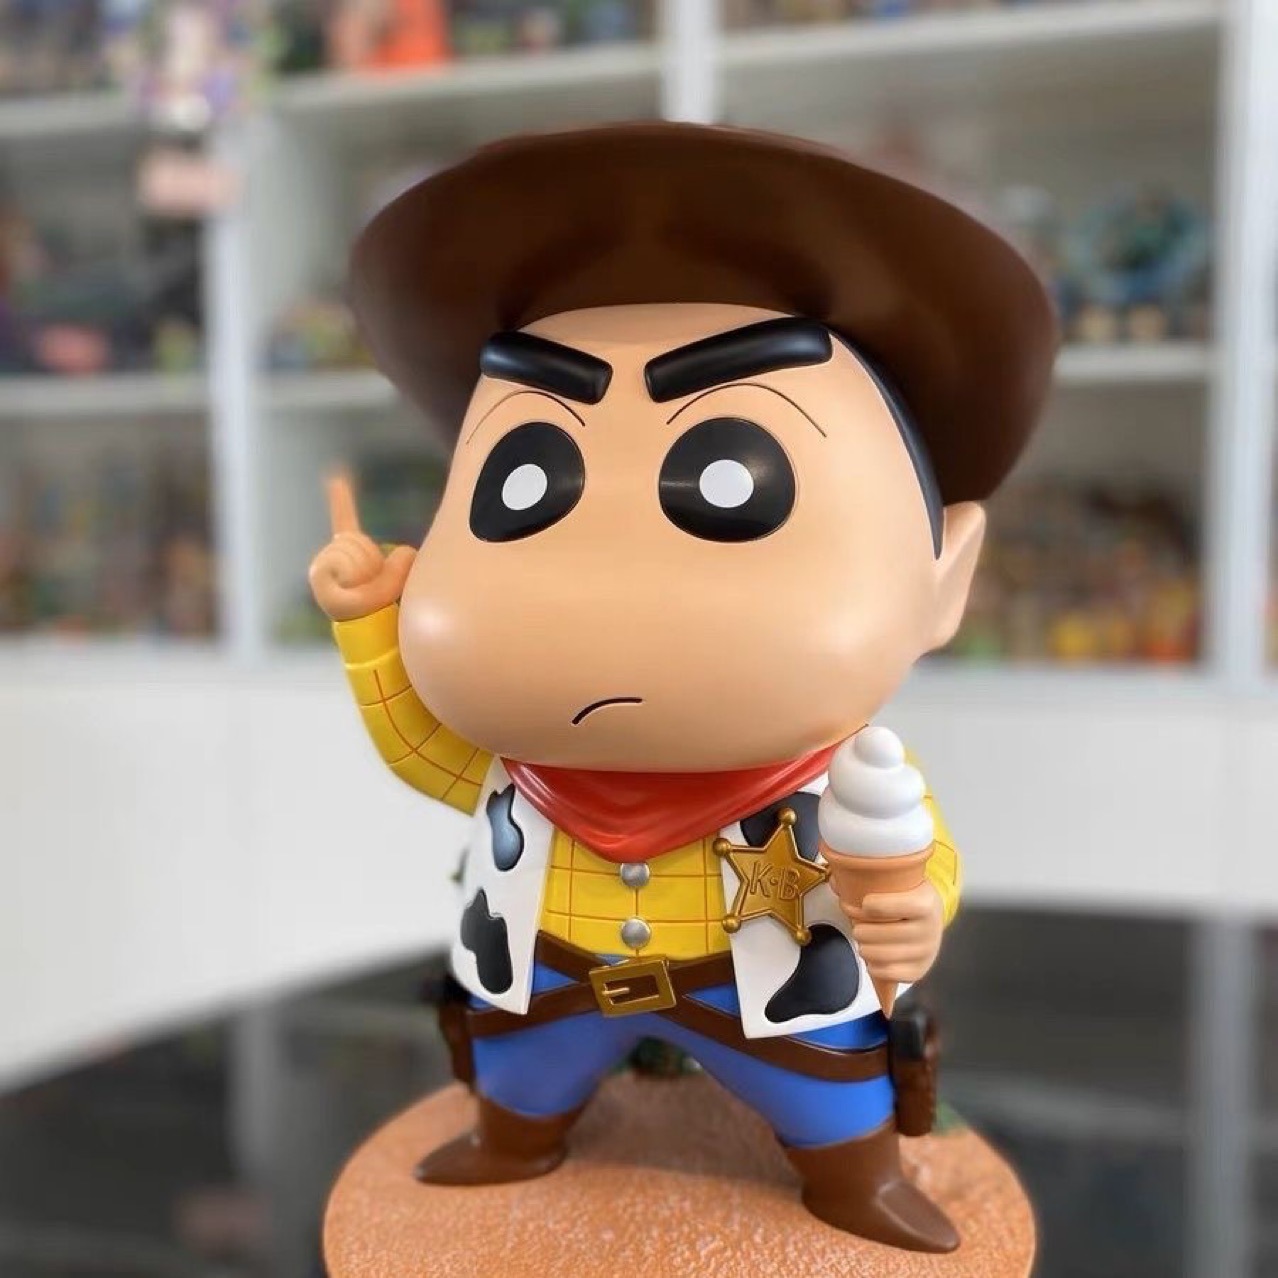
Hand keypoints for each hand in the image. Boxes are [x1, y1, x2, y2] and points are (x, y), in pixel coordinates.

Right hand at [308, 472, 416, 620]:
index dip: (341, 500)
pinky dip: (344, 572)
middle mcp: (332, 553)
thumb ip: (403, 563)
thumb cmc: (382, 603)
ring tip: (361, 587)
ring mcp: (322, 564)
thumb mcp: (398, 577)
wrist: (369, 623)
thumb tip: (406, 551)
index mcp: (350, 550)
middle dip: (370, 559)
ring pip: (349, 549)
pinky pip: (334, 560)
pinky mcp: (318, 573)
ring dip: (363, 569)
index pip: (345, 520)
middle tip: (370, 581)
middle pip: (355, 539)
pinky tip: (343, 582)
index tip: (336, 477)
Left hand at [843, 881, 943, 985]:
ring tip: (863, 939)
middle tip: (857, 925)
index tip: (864, 903)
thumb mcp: (897, 883)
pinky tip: (872, 954)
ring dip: (864, 947)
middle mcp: (930, 928)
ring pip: (881, 954)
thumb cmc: (905, 897)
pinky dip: (873, 966)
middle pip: (883, 933)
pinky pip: (887, 973)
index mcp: (925, 901)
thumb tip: (835, 882)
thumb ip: (867, 880)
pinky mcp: (919, 971)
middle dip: (862, 929)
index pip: (895, 906)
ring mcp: (926, 952)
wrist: (930, 919)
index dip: (871, 905)